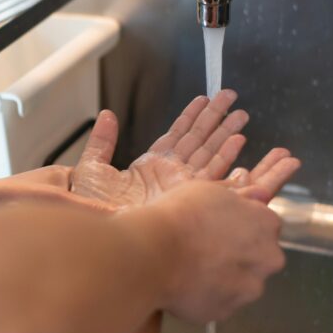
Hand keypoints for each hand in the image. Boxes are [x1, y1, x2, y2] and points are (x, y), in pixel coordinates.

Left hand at [71, 91, 299, 207]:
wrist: (103, 235)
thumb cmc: (92, 210)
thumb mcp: (91, 169)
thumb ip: (101, 142)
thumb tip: (107, 116)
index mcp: (149, 166)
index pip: (176, 134)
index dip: (191, 115)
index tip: (205, 99)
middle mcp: (169, 174)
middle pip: (198, 139)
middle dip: (216, 118)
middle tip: (231, 97)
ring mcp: (182, 186)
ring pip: (210, 152)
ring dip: (226, 132)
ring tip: (241, 114)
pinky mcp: (191, 198)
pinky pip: (214, 174)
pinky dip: (227, 157)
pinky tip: (238, 142)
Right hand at [131, 181, 287, 323]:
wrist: (152, 254)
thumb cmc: (178, 215)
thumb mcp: (209, 189)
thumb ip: (239, 194)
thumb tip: (259, 194)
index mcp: (267, 224)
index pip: (265, 225)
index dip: (240, 225)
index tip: (219, 226)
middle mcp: (268, 259)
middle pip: (259, 257)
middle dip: (239, 254)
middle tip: (206, 248)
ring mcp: (249, 289)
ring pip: (241, 283)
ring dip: (224, 277)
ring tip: (191, 268)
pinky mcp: (226, 312)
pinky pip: (220, 302)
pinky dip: (207, 295)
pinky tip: (185, 284)